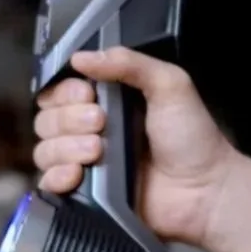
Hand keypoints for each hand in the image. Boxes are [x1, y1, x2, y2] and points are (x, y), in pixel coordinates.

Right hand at [32, 48, 250, 251]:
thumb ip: (130, 63)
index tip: (87, 95)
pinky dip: (56, 176)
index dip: (65, 91)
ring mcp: (86, 163)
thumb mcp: (170, 85)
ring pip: (45, 149)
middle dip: (69, 118)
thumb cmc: (193, 138)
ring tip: (97, 151)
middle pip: (47, 118)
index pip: (60, 90)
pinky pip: (49, 184)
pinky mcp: (85, 194)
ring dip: (65, 147)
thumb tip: (82, 57)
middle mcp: (91, 130)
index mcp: (108, 101)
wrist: (205, 192)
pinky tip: (77, 173)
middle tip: (101, 123)